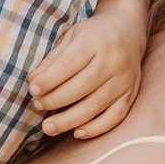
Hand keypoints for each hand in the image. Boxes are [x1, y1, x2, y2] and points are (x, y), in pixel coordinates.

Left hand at [30, 7, 144, 138]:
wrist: (128, 31)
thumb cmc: (93, 35)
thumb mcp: (71, 37)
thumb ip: (52, 59)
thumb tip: (33, 82)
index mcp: (95, 41)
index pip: (69, 63)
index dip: (49, 79)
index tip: (33, 89)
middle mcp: (113, 60)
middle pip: (81, 87)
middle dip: (55, 100)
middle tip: (37, 106)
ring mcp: (125, 79)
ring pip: (95, 106)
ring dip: (69, 120)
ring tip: (48, 127)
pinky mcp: (131, 94)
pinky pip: (114, 117)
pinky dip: (95, 128)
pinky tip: (77, 132)